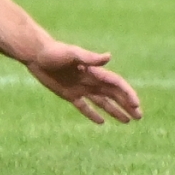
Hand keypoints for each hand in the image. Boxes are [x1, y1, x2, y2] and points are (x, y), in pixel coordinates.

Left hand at [25, 40, 142, 123]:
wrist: (35, 54)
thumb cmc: (53, 52)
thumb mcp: (71, 54)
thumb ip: (89, 57)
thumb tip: (109, 56)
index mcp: (93, 71)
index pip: (116, 84)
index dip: (127, 94)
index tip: (136, 105)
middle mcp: (90, 80)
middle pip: (113, 95)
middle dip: (127, 105)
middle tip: (139, 117)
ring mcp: (80, 88)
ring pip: (102, 102)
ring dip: (115, 111)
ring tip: (127, 121)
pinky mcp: (68, 94)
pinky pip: (84, 107)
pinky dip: (93, 114)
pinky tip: (102, 122)